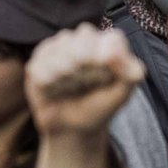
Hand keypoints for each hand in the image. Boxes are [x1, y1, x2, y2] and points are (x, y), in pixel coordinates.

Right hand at [24, 27, 144, 140]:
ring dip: (67, 79)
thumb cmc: (99, 107)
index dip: (108, 60)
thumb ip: (130, 73)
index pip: (112, 40)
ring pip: (62, 54)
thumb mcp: (121, 94)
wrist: (73, 128)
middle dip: (87, 69)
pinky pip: (41, 68)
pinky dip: (50, 85)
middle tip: (86, 85)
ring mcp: (58, 47)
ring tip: (71, 88)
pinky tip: (54, 90)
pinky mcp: (37, 61)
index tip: (106, 79)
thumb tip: (115, 54)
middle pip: (84, 41)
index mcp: (108, 43)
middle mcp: (83, 38)